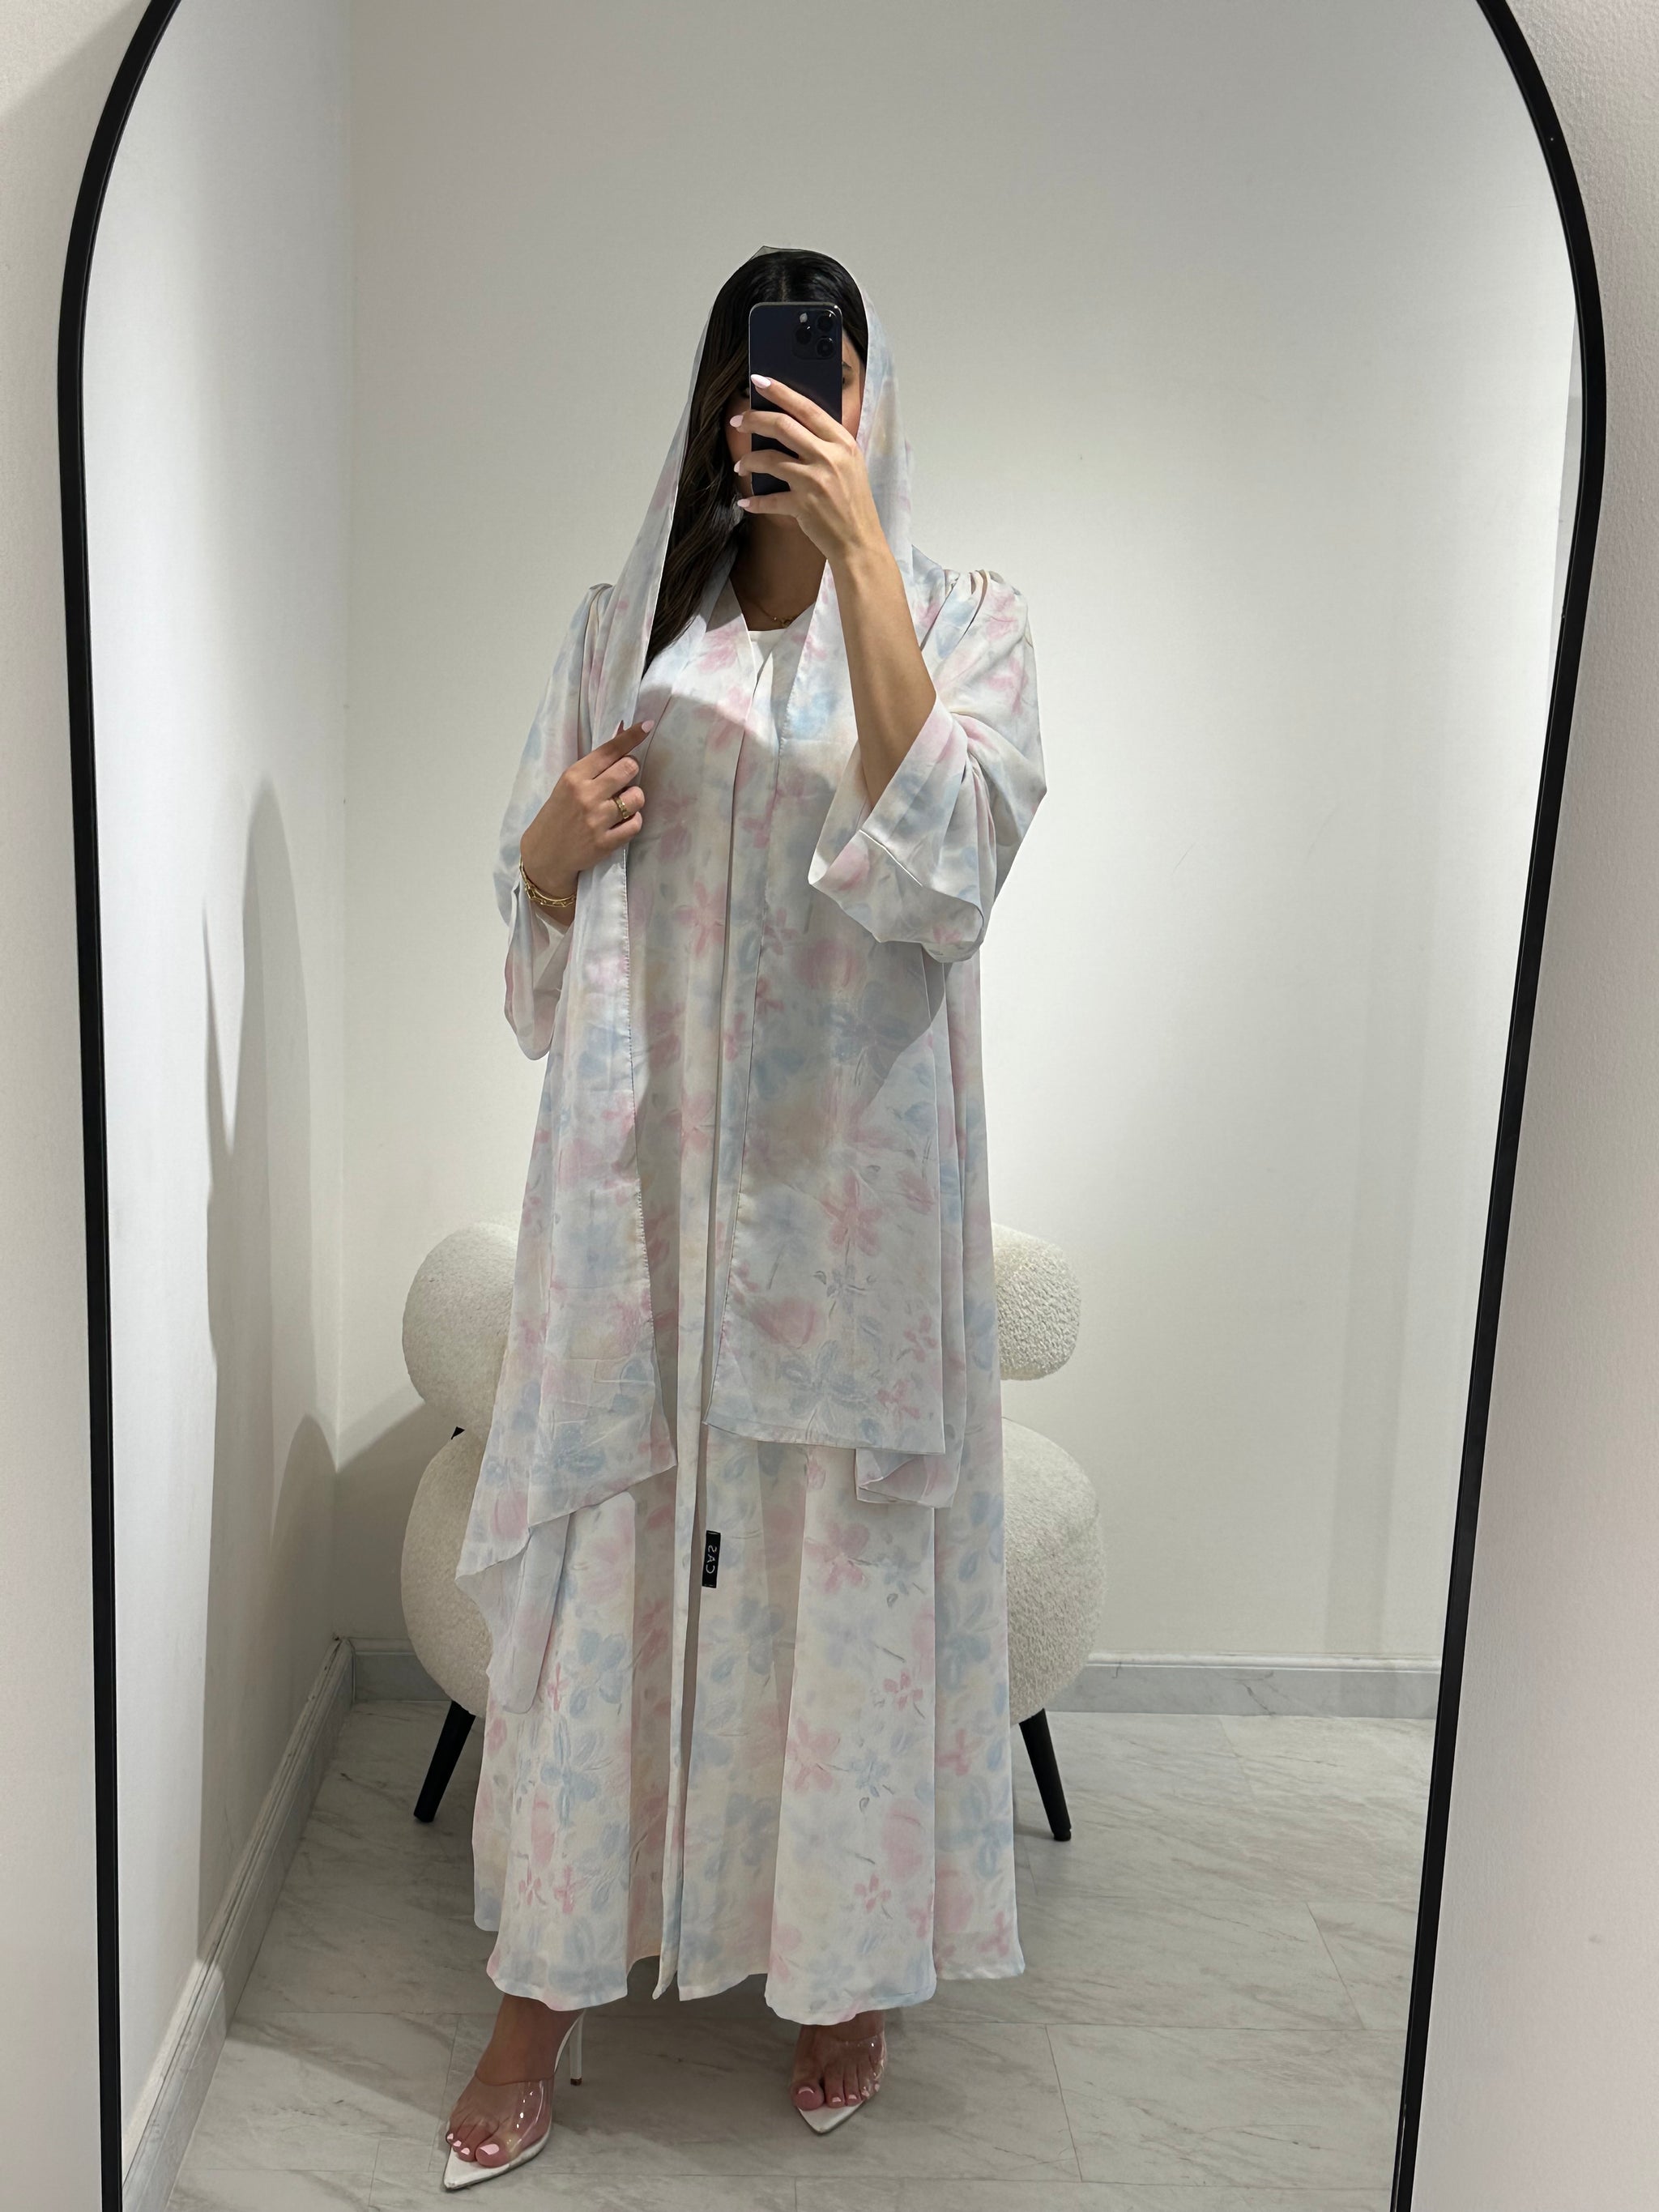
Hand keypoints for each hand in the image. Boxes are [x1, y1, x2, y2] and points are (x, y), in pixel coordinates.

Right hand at [519, 718, 648, 904]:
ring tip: (622, 804)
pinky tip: (622, 822)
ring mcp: (596, 820)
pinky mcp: (605, 842)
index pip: (609, 750)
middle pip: (629, 769)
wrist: (545, 854)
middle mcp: (586, 795)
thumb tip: (621, 744)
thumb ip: (593, 769)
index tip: (647, 726)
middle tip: (624, 779)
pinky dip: (633, 821)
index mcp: (574, 776)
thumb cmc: (558, 814)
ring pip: (637, 797)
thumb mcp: (567, 785)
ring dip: (634, 798)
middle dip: (631, 770)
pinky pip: (636, 824)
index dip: (631, 737)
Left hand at [731, 376, 883, 565]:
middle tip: (738, 421)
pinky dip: (754, 501)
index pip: (806, 407)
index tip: (758, 381)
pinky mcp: (803, 506)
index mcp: (842, 441)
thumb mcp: (849, 464)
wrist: (860, 542)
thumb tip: (793, 425)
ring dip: (749, 461)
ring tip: (741, 466)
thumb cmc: (853, 502)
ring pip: (769, 459)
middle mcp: (829, 457)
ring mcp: (815, 481)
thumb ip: (827, 443)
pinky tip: (746, 502)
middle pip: (782, 426)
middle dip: (754, 420)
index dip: (779, 392)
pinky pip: (769, 498)